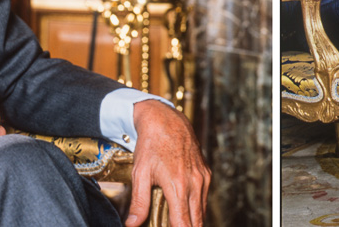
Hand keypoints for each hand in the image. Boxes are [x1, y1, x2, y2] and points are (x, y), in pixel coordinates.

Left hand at [126, 100, 209, 226]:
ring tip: (178, 223)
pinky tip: (185, 209)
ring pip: (202, 211)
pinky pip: (204, 198)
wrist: (167, 122)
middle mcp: (195, 183)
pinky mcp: (206, 174)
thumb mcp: (140, 174)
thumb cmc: (152, 146)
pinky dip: (196, 208)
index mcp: (178, 186)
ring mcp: (203, 178)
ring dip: (192, 221)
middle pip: (197, 221)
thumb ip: (139, 202)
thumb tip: (132, 224)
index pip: (184, 223)